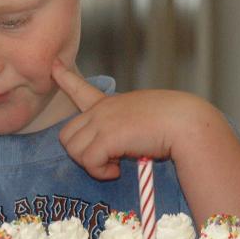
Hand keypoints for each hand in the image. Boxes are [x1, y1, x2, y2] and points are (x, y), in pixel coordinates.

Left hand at [52, 62, 209, 179]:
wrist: (185, 122)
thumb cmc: (175, 125)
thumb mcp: (145, 120)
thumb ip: (127, 129)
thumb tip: (118, 152)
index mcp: (112, 104)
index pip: (82, 88)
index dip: (65, 79)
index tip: (53, 66)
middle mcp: (103, 109)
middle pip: (67, 136)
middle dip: (82, 154)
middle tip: (109, 160)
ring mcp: (103, 121)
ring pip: (74, 150)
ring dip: (93, 164)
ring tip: (116, 164)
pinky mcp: (107, 137)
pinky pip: (89, 161)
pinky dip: (101, 172)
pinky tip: (118, 171)